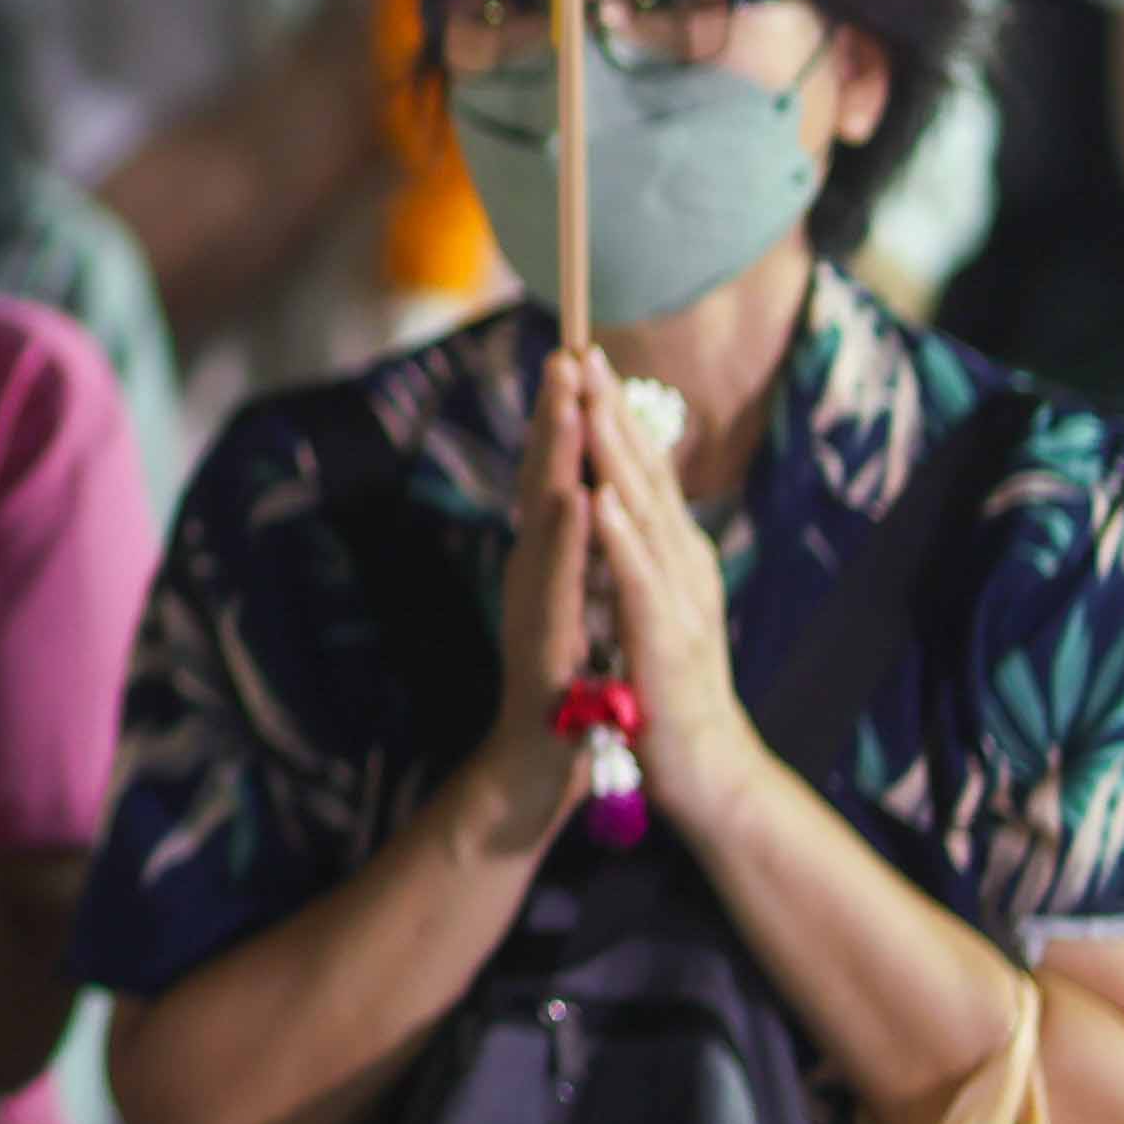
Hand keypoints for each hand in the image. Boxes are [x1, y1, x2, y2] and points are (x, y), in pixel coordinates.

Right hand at [474, 348, 606, 850]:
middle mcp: (535, 571)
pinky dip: (568, 537)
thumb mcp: (581, 608)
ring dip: (556, 457)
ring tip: (569, 402)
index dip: (570, 418)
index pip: (562, 476)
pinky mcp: (543, 643)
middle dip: (557, 415)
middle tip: (565, 352)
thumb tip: (589, 493)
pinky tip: (578, 499)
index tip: (580, 356)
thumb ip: (579, 554)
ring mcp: (534, 604)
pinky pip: (559, 582)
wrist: (542, 770)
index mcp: (553, 561)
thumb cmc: (568, 690)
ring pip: (544, 518)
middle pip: (545, 480)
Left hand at [573, 364, 763, 839]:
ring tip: (588, 401)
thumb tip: (623, 496)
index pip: (641, 472)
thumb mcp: (654, 602)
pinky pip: (637, 579)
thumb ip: (644, 552)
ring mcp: (676, 598)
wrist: (706, 767)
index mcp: (672, 553)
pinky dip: (619, 537)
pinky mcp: (665, 638)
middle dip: (612, 413)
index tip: (583, 360)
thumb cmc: (669, 684)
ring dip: (615, 455)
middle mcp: (680, 563)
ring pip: (642, 512)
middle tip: (584, 353)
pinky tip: (600, 500)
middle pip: (644, 475)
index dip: (615, 416)